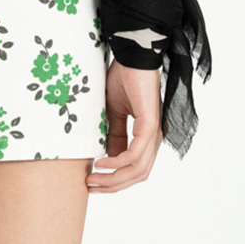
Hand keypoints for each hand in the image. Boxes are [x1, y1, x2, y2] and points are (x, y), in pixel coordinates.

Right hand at [87, 59, 163, 192]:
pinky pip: (135, 154)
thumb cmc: (125, 78)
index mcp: (146, 136)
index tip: (93, 182)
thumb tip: (108, 156)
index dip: (115, 179)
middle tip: (91, 187)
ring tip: (94, 179)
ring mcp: (154, 133)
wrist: (133, 56)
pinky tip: (102, 161)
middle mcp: (153, 139)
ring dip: (114, 178)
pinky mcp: (150, 124)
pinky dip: (118, 162)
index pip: (134, 168)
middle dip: (113, 185)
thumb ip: (114, 134)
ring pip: (137, 170)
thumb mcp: (114, 111)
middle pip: (137, 175)